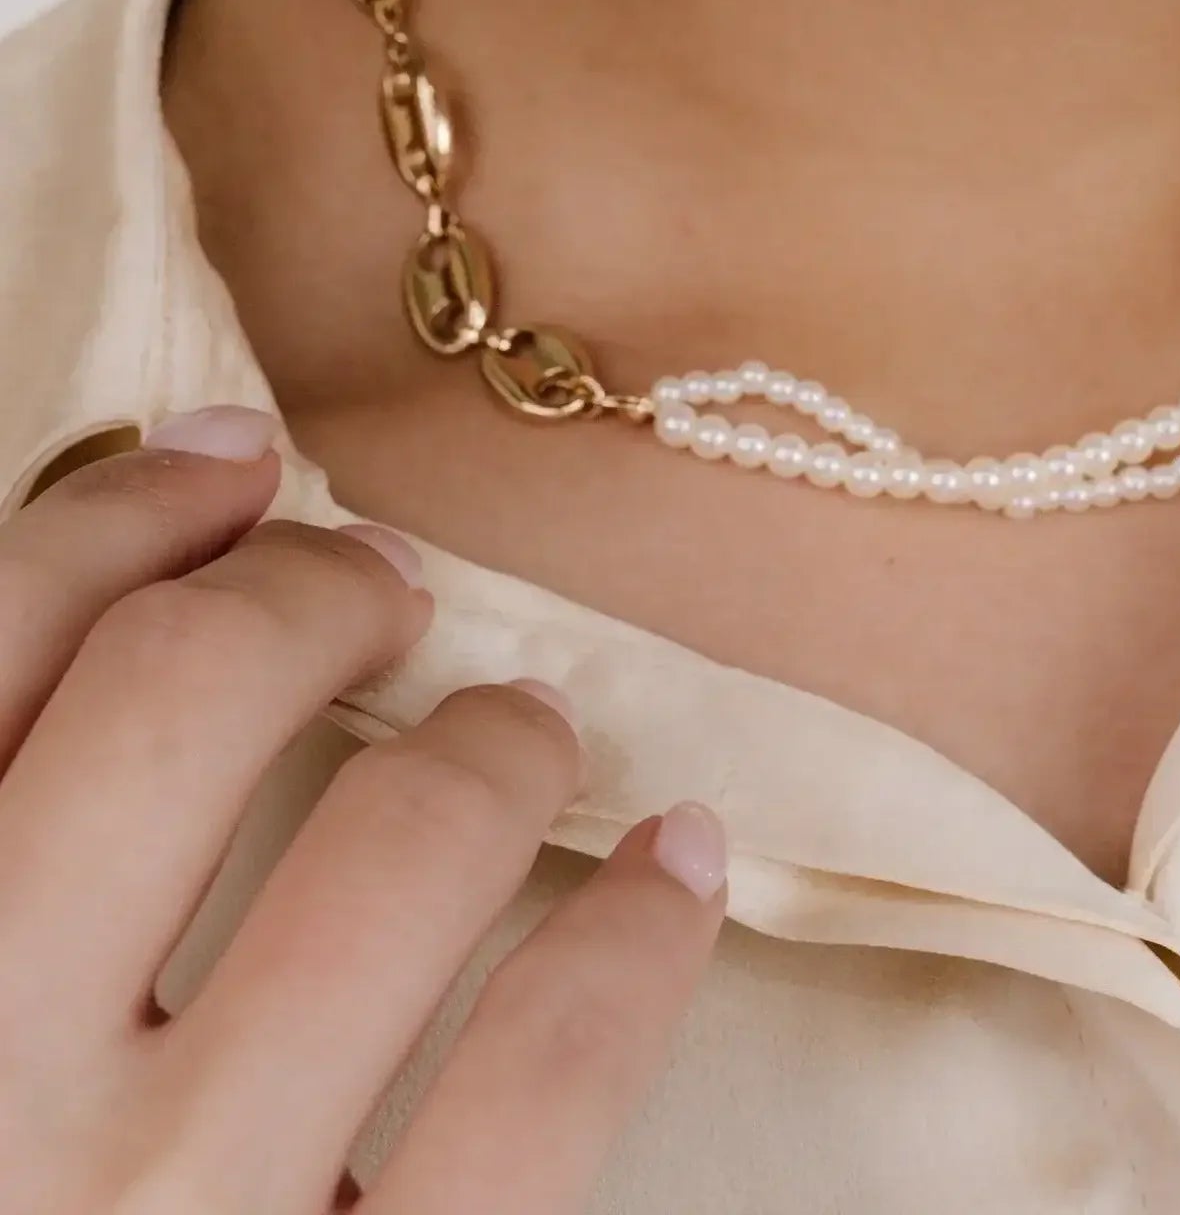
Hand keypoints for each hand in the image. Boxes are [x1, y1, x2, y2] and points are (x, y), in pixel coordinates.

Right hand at [0, 404, 725, 1213]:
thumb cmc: (1, 1214)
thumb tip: (138, 536)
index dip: (121, 512)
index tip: (228, 469)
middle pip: (184, 699)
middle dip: (306, 596)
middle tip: (377, 589)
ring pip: (387, 848)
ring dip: (488, 746)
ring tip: (524, 734)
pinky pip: (543, 1092)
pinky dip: (634, 941)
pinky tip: (681, 866)